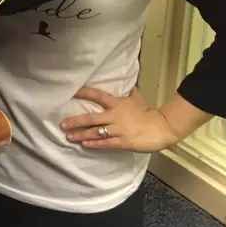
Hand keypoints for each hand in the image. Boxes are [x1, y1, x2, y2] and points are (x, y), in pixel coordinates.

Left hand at [60, 87, 179, 152]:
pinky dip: (94, 144)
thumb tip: (125, 82)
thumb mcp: (136, 98)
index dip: (84, 93)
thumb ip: (127, 92)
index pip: (97, 95)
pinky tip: (84, 145)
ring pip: (95, 132)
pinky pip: (105, 143)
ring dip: (81, 134)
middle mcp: (114, 116)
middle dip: (75, 121)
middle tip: (62, 124)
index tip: (71, 92)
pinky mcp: (123, 142)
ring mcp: (118, 130)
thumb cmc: (148, 113)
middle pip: (91, 118)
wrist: (163, 127)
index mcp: (117, 103)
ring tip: (69, 136)